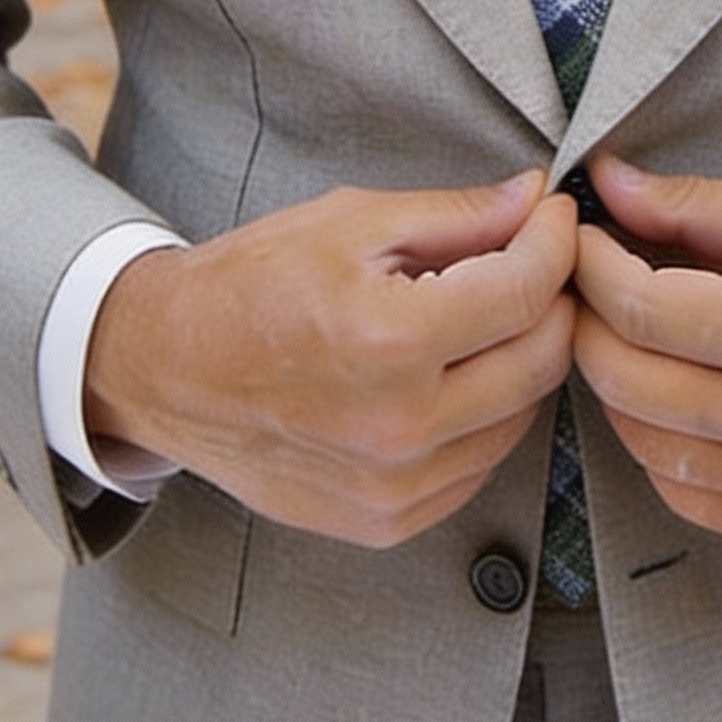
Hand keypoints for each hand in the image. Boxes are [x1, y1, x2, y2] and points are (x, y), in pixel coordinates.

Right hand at [84, 173, 577, 548]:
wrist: (166, 368)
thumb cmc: (250, 284)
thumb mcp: (350, 222)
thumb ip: (456, 215)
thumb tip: (533, 199)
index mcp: (389, 340)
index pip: (527, 291)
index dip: (555, 242)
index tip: (552, 216)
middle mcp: (399, 426)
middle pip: (541, 358)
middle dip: (552, 298)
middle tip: (531, 259)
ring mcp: (394, 486)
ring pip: (521, 416)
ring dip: (522, 358)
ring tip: (484, 314)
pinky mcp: (386, 521)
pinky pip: (479, 465)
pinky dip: (485, 415)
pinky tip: (451, 374)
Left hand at [571, 156, 721, 553]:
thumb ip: (698, 207)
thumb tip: (610, 184)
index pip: (634, 305)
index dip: (589, 264)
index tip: (581, 238)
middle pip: (622, 379)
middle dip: (588, 322)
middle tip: (591, 285)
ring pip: (644, 445)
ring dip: (619, 387)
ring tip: (631, 339)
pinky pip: (690, 499)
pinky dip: (662, 451)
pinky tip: (674, 404)